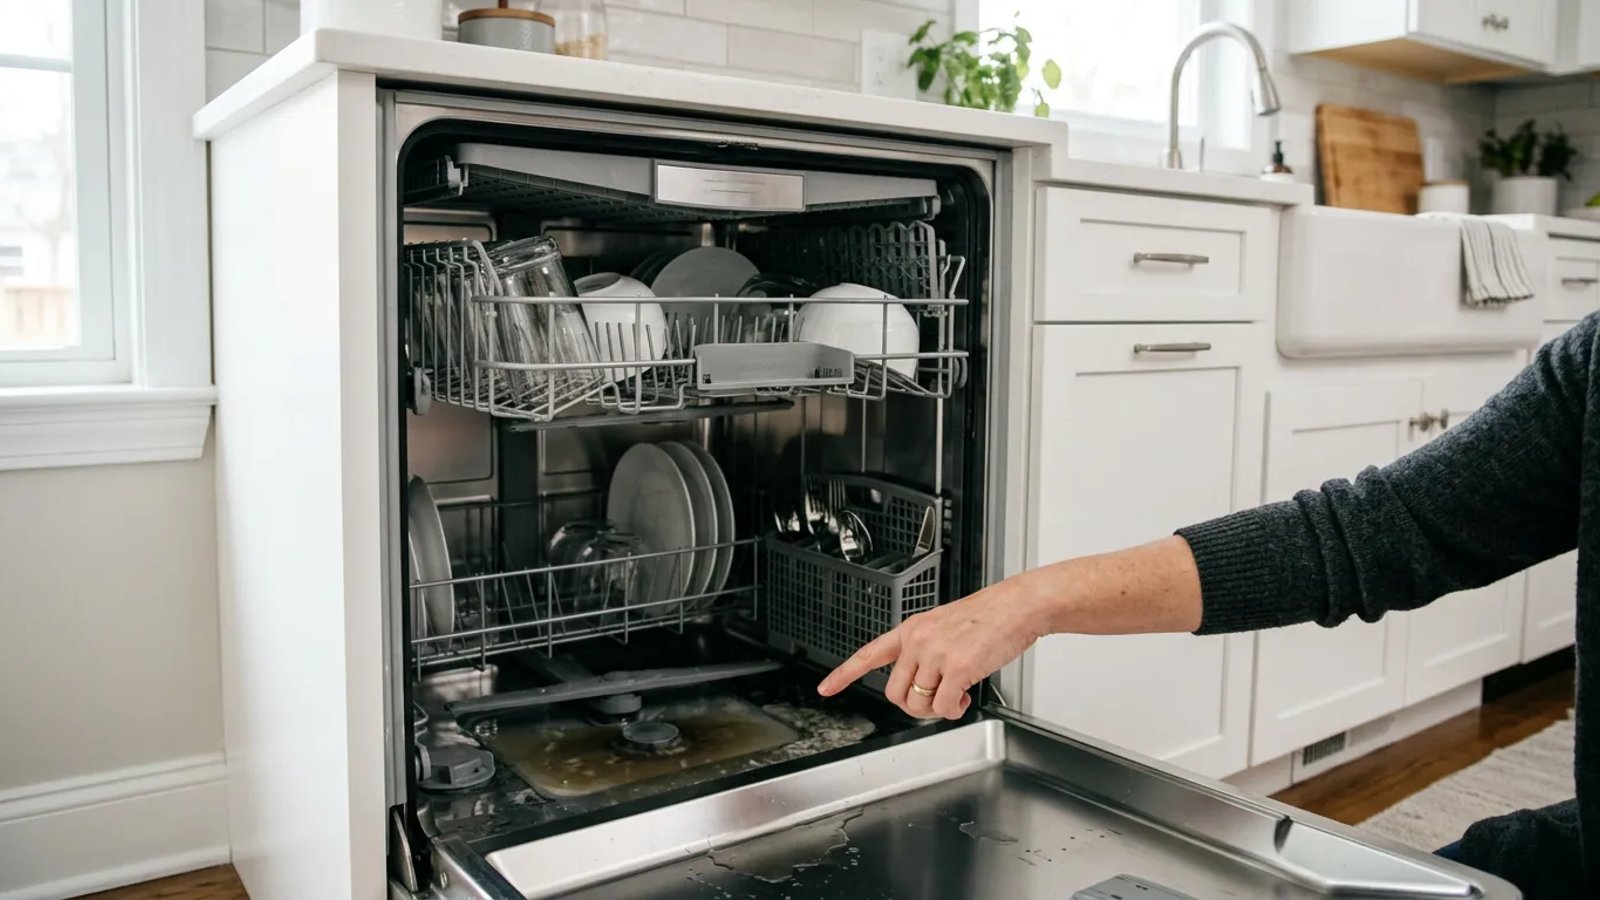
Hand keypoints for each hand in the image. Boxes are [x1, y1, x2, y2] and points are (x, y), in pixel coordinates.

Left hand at [816, 578, 1050, 719]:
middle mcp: (919, 641)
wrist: (1018, 606)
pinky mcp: (959, 668)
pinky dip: (954, 711)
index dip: (844, 674)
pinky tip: (964, 697)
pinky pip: (944, 707)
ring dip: (937, 709)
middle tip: (935, 700)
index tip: (826, 688)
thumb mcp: (945, 625)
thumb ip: (927, 650)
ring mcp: (937, 654)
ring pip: (918, 704)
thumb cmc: (989, 616)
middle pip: (895, 693)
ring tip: (956, 694)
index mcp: (912, 629)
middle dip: (914, 705)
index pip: (869, 653)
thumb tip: (923, 683)